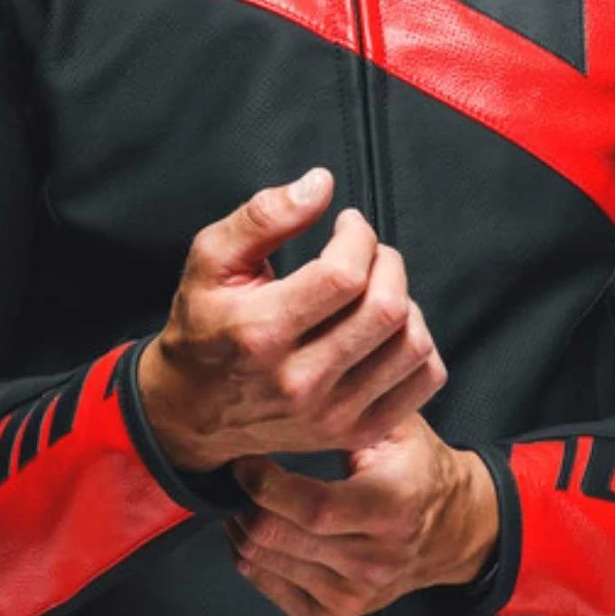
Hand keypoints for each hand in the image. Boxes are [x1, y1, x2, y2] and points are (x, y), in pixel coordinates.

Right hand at [138, 167, 446, 470]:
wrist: (191, 409)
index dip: (359, 237)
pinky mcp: (354, 431)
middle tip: (366, 253)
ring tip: (376, 290)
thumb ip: (264, 215)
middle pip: (386, 310)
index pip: (345, 276)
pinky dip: (420, 346)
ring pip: (412, 345)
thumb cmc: (204, 324)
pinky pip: (423, 382)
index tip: (347, 226)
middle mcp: (300, 381)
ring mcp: (331, 413)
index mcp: (261, 333)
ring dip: (405, 301)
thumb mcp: (211, 259)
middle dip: (387, 262)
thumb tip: (321, 184)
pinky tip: (388, 330)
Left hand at [220, 413, 500, 615]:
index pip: (310, 506)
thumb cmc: (417, 467)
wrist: (455, 529)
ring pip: (263, 561)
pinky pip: (268, 585)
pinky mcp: (337, 613)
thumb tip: (306, 373)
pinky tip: (254, 525)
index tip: (243, 455)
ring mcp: (355, 593)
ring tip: (239, 495)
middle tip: (232, 473)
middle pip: (275, 536)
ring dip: (237, 524)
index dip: (262, 482)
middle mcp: (374, 559)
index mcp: (391, 506)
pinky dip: (249, 555)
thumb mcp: (399, 427)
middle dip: (240, 500)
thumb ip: (358, 402)